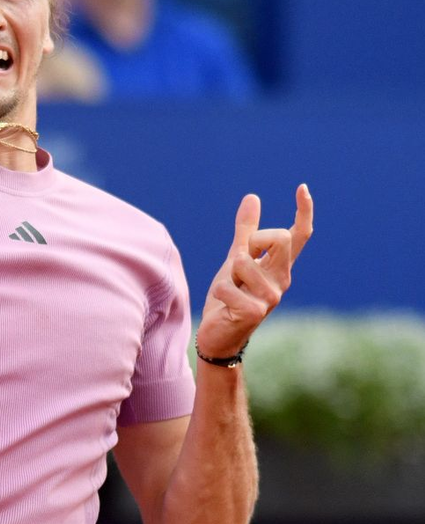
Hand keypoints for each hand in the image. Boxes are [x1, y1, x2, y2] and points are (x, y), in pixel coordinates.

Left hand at [196, 184, 313, 360]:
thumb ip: (244, 231)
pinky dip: (219, 290)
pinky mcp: (255, 312)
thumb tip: (253, 197)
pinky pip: (227, 285)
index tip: (301, 188)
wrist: (219, 336)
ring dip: (229, 273)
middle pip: (280, 238)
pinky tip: (225, 305)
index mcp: (280, 266)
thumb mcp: (235, 260)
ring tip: (231, 290)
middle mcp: (282, 280)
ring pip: (244, 261)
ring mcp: (271, 297)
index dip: (304, 211)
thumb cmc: (230, 297)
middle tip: (239, 261)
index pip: (299, 236)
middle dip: (254, 241)